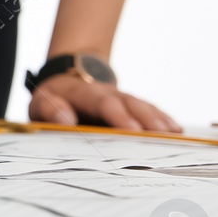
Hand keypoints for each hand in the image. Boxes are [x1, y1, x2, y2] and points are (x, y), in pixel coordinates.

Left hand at [28, 74, 179, 131]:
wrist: (67, 80)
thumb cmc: (53, 100)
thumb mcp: (40, 104)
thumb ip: (50, 110)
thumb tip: (65, 119)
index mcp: (83, 93)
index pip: (103, 103)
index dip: (118, 115)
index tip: (133, 131)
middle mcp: (107, 93)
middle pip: (129, 104)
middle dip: (146, 119)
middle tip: (160, 136)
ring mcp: (122, 97)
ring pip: (143, 106)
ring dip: (159, 119)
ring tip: (174, 134)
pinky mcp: (131, 105)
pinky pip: (149, 109)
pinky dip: (163, 118)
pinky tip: (177, 131)